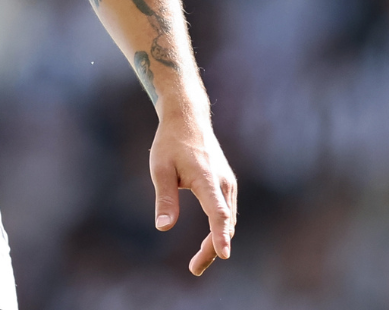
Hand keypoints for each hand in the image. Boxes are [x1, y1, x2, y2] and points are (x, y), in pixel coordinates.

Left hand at [150, 108, 236, 275]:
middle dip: (213, 249)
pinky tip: (209, 243)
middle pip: (225, 223)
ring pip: (228, 221)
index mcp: (206, 178)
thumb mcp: (160, 168)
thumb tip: (163, 227)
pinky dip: (220, 230)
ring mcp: (227, 184)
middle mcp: (223, 183)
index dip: (219, 234)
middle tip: (194, 269)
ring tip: (197, 263)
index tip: (223, 253)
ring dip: (216, 242)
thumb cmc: (171, 143)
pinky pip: (227, 213)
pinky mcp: (226, 185)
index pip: (217, 212)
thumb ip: (165, 198)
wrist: (188, 119)